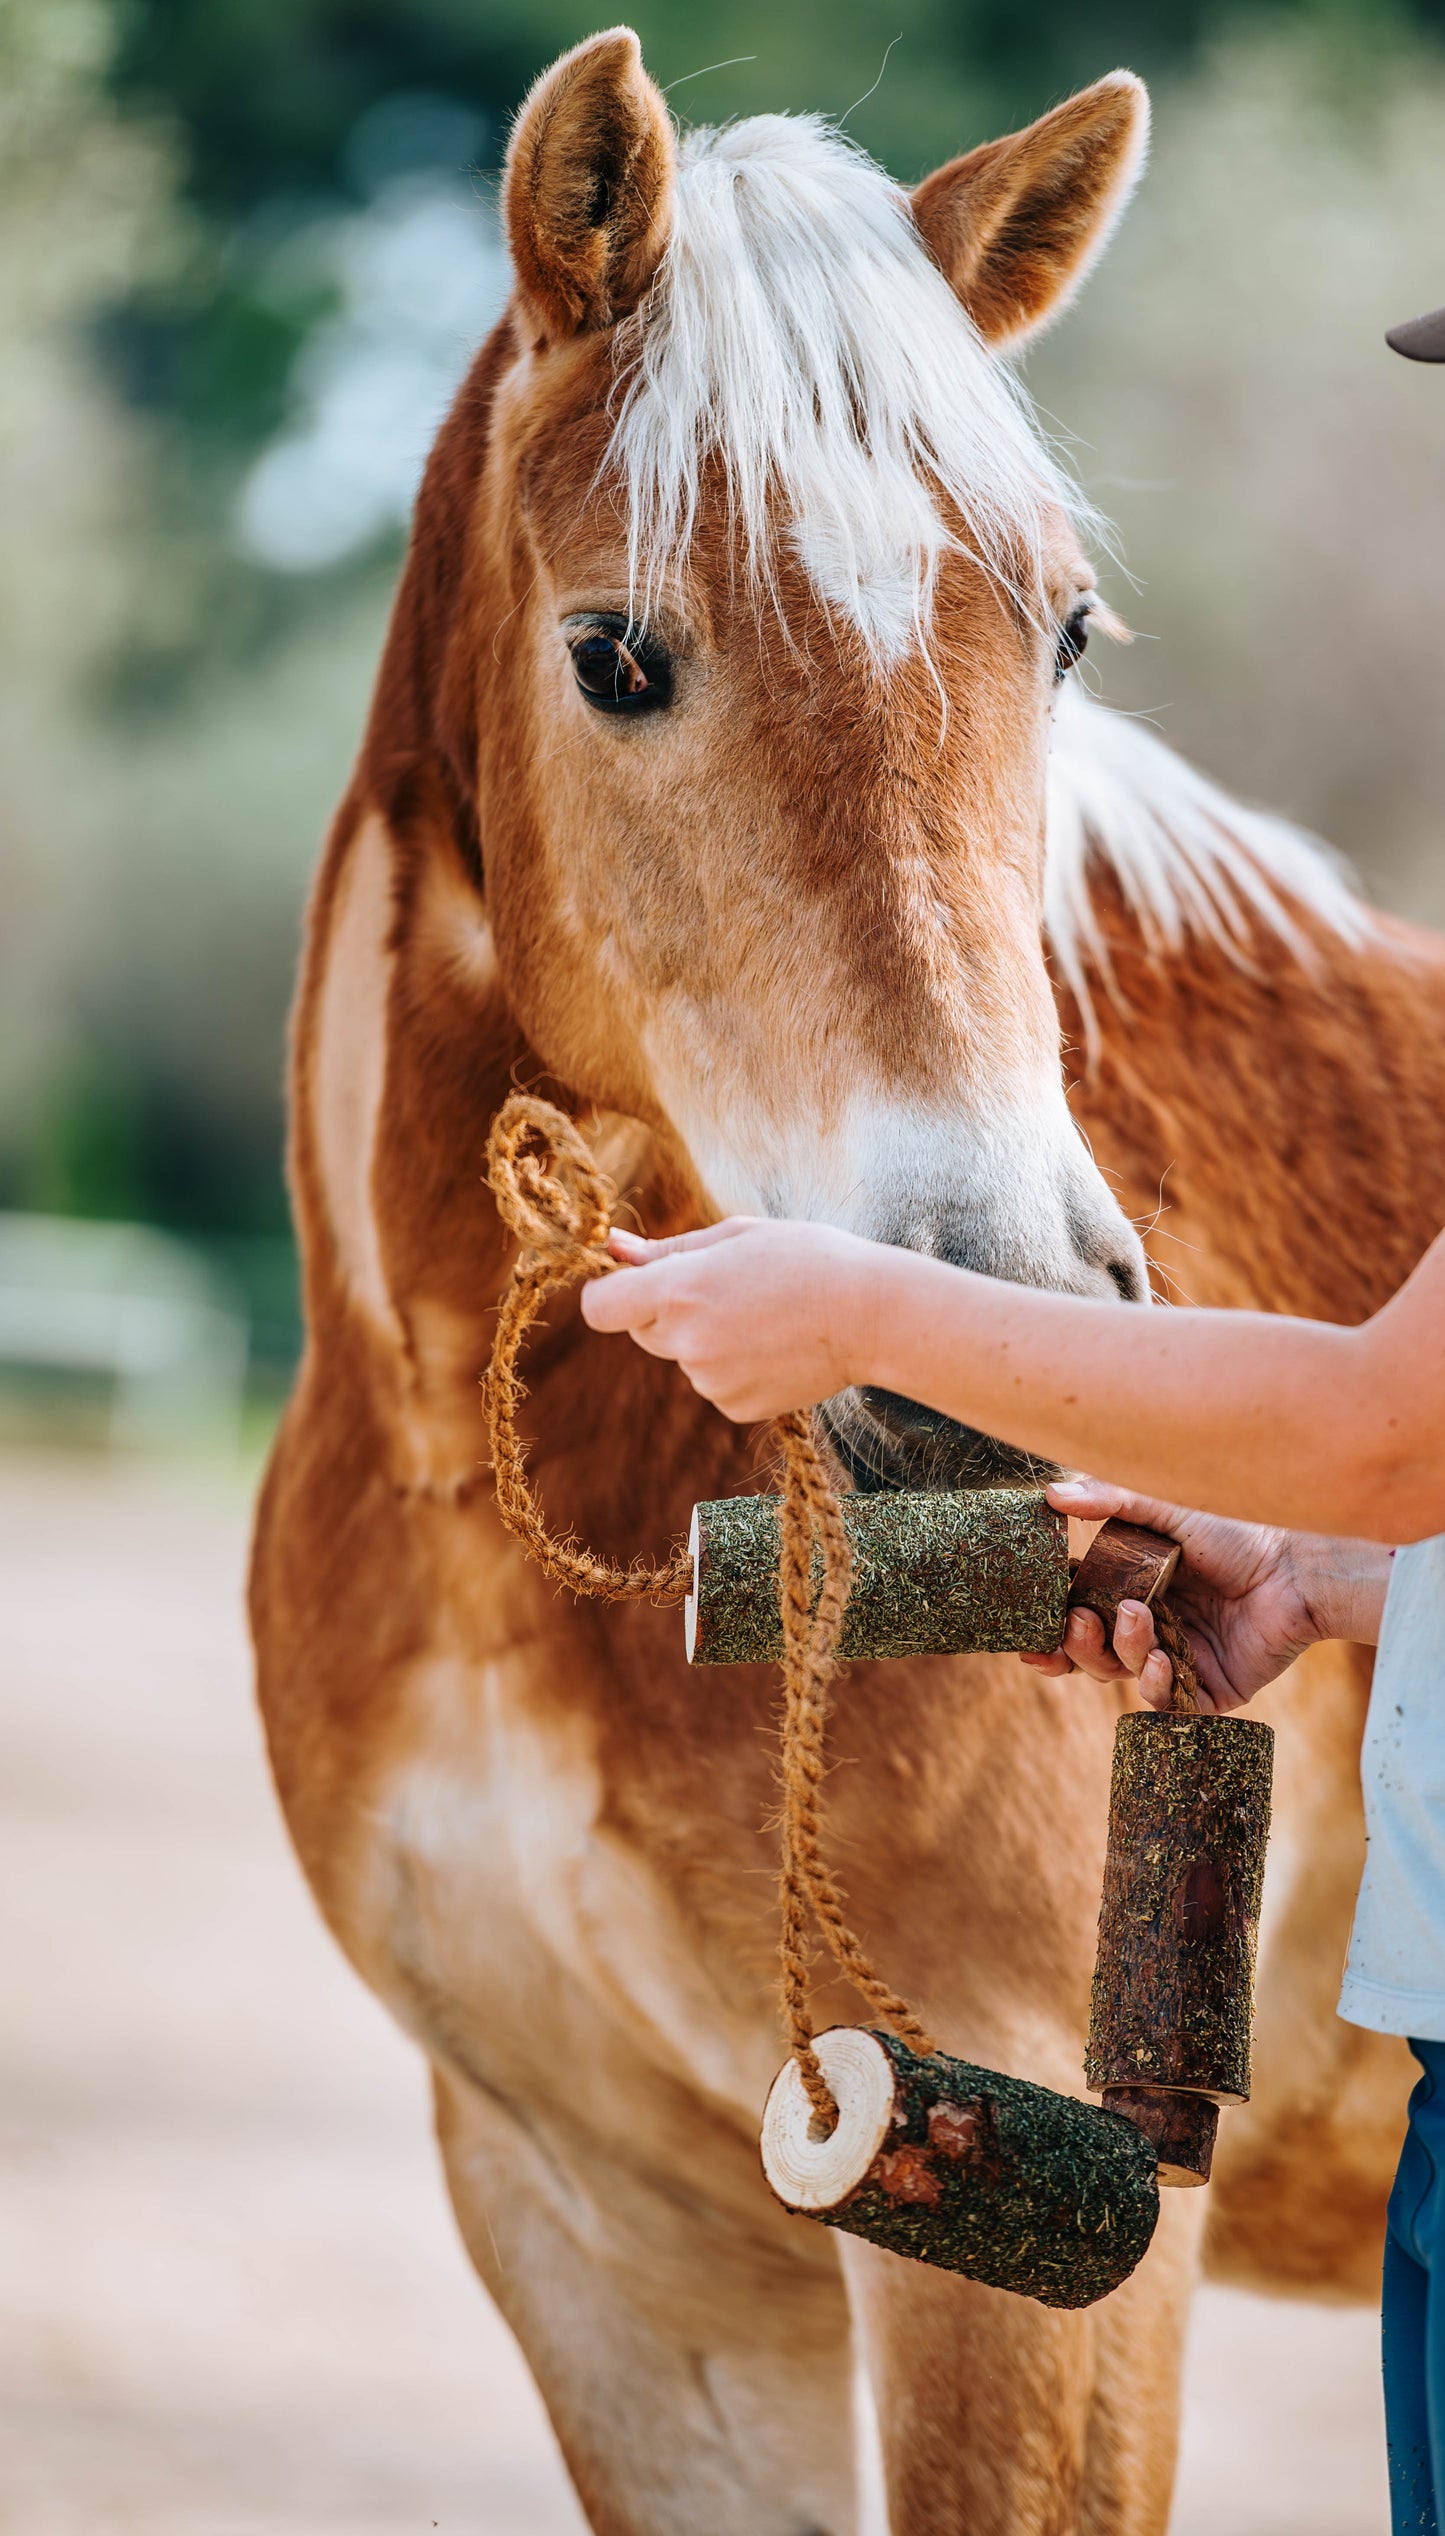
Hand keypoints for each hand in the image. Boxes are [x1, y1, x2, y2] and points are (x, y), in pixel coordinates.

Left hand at [579, 1218, 874, 1421]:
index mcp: (679, 1290)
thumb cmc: (807, 1259)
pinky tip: (776, 1347)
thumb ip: (668, 1249)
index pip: (600, 1307)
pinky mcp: (735, 1406)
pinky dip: (734, 1367)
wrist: (871, 1315)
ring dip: (707, 1338)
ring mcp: (710, 1380)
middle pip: (642, 1330)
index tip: (627, 1284)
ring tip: (766, 1316)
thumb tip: (613, 1248)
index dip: (609, 1293)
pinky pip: (714, 1383)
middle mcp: (686, 1341)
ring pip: (684, 1357)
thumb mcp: (736, 1236)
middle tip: (727, 1289)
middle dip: (667, 1311)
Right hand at [1021, 1477, 1390, 1712]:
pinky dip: (1155, 1685)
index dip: (1050, 1628)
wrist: (1295, 1568)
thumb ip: (1110, 1501)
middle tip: (1074, 1623)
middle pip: (1093, 1654)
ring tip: (1135, 1620)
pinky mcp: (1206, 1690)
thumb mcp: (1166, 1510)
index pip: (1078, 1616)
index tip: (1026, 1631)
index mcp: (1133, 1591)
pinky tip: (1160, 1659)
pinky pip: (1166, 1702)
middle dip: (1075, 1645)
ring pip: (1123, 1675)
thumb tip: (1050, 1493)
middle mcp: (1151, 1629)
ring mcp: (1177, 1661)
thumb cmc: (1234, 1531)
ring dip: (1118, 1652)